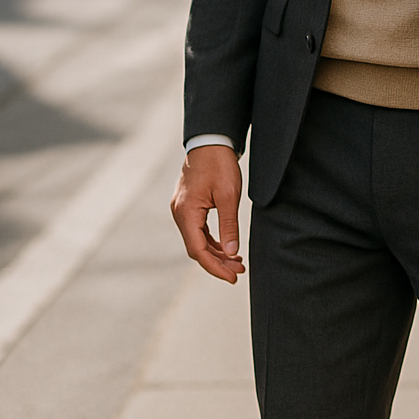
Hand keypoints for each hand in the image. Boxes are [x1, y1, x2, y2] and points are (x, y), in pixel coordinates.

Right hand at [171, 145, 244, 283]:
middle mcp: (179, 214)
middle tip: (240, 271)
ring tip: (237, 262)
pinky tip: (227, 247)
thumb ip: (229, 226)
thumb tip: (232, 253)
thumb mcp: (229, 196)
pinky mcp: (188, 206)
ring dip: (216, 253)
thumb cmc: (220, 165)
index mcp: (186, 213)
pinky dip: (212, 241)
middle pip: (196, 248)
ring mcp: (182, 210)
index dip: (215, 267)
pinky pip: (198, 230)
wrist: (210, 141)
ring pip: (197, 240)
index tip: (233, 277)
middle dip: (218, 262)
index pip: (198, 250)